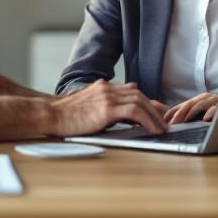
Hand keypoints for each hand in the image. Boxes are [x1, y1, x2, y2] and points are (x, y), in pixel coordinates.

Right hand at [48, 80, 167, 135]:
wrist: (51, 114)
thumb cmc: (67, 116)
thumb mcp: (89, 107)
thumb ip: (105, 107)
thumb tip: (123, 117)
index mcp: (104, 87)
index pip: (133, 92)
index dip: (149, 102)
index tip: (160, 111)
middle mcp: (108, 88)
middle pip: (140, 95)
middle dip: (156, 109)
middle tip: (166, 121)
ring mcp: (108, 97)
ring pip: (141, 102)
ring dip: (155, 116)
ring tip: (163, 129)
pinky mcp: (107, 108)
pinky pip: (135, 113)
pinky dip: (148, 121)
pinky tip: (153, 130)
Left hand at [164, 93, 217, 124]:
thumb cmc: (217, 113)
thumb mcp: (202, 114)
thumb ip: (190, 117)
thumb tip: (172, 124)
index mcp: (198, 100)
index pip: (181, 106)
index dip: (171, 112)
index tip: (163, 120)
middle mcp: (204, 98)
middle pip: (188, 105)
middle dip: (179, 114)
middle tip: (172, 123)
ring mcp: (214, 100)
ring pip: (200, 105)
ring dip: (191, 113)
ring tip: (184, 121)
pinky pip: (216, 108)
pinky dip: (211, 112)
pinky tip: (206, 119)